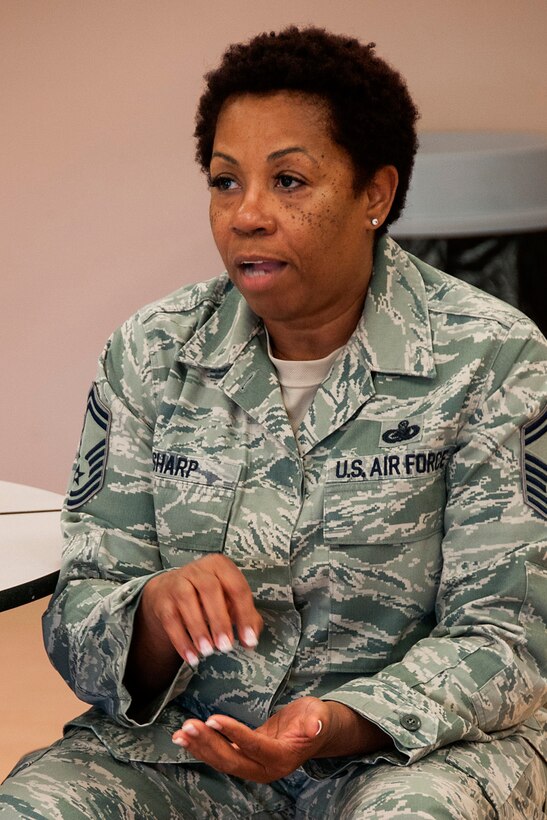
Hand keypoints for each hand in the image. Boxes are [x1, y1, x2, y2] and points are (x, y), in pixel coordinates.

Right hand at [140, 554, 262, 666]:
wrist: (168, 590)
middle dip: (219, 620)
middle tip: (226, 646)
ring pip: (186, 600)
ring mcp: (178, 582)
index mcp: (221, 566)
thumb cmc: (208, 597)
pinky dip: (181, 640)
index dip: (245, 614)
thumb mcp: (229, 600)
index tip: (248, 639)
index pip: (237, 587)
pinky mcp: (162, 599)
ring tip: (208, 651)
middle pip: (210, 589)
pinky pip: (170, 619)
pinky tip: (192, 656)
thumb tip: (251, 639)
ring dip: (198, 629)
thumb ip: (246, 616)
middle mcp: (198, 569)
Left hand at [172, 697, 390, 782]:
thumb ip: (316, 722)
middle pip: (232, 759)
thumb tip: (316, 724)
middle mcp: (266, 768)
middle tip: (188, 726)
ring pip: (223, 760)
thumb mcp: (320, 716)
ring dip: (200, 747)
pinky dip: (203, 747)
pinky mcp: (246, 758)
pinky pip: (221, 755)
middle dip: (208, 743)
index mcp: (283, 758)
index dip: (233, 733)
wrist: (316, 731)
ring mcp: (254, 766)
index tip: (213, 719)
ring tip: (180, 733)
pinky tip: (186, 738)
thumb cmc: (318, 719)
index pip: (253, 745)